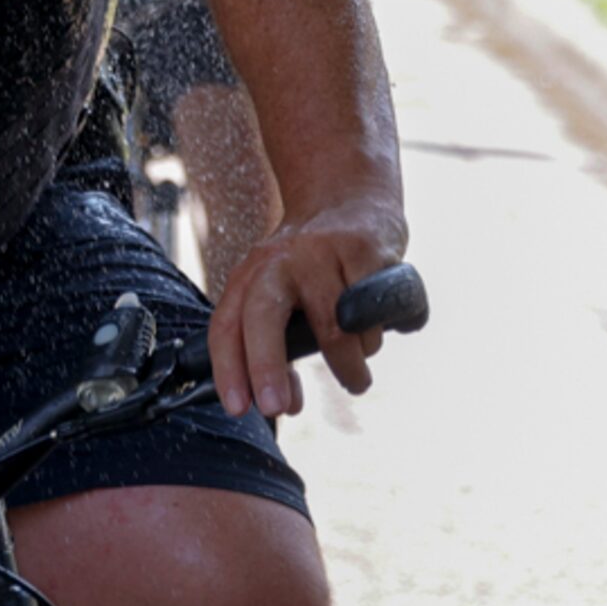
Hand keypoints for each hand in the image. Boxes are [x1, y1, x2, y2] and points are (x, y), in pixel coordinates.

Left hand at [209, 197, 406, 418]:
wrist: (348, 197)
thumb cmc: (309, 265)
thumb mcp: (281, 297)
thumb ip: (277, 348)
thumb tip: (284, 406)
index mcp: (250, 276)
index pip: (226, 325)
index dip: (228, 369)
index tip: (238, 408)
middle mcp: (279, 261)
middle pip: (263, 316)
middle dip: (266, 366)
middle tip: (278, 408)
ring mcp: (322, 252)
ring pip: (338, 327)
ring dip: (351, 361)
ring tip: (356, 365)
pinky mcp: (366, 249)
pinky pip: (378, 313)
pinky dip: (381, 332)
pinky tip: (379, 324)